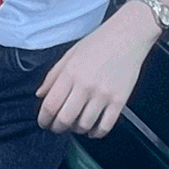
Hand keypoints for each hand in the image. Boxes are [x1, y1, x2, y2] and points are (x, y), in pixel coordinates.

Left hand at [35, 8, 159, 136]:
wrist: (128, 35)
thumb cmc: (99, 42)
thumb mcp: (70, 54)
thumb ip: (53, 75)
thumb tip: (40, 94)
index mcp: (70, 73)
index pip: (50, 105)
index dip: (44, 119)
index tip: (44, 122)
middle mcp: (85, 85)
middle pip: (65, 119)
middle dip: (57, 128)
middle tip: (56, 128)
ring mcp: (103, 94)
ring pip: (84, 125)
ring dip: (76, 130)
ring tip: (75, 125)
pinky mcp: (119, 100)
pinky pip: (105, 126)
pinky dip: (96, 133)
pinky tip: (93, 130)